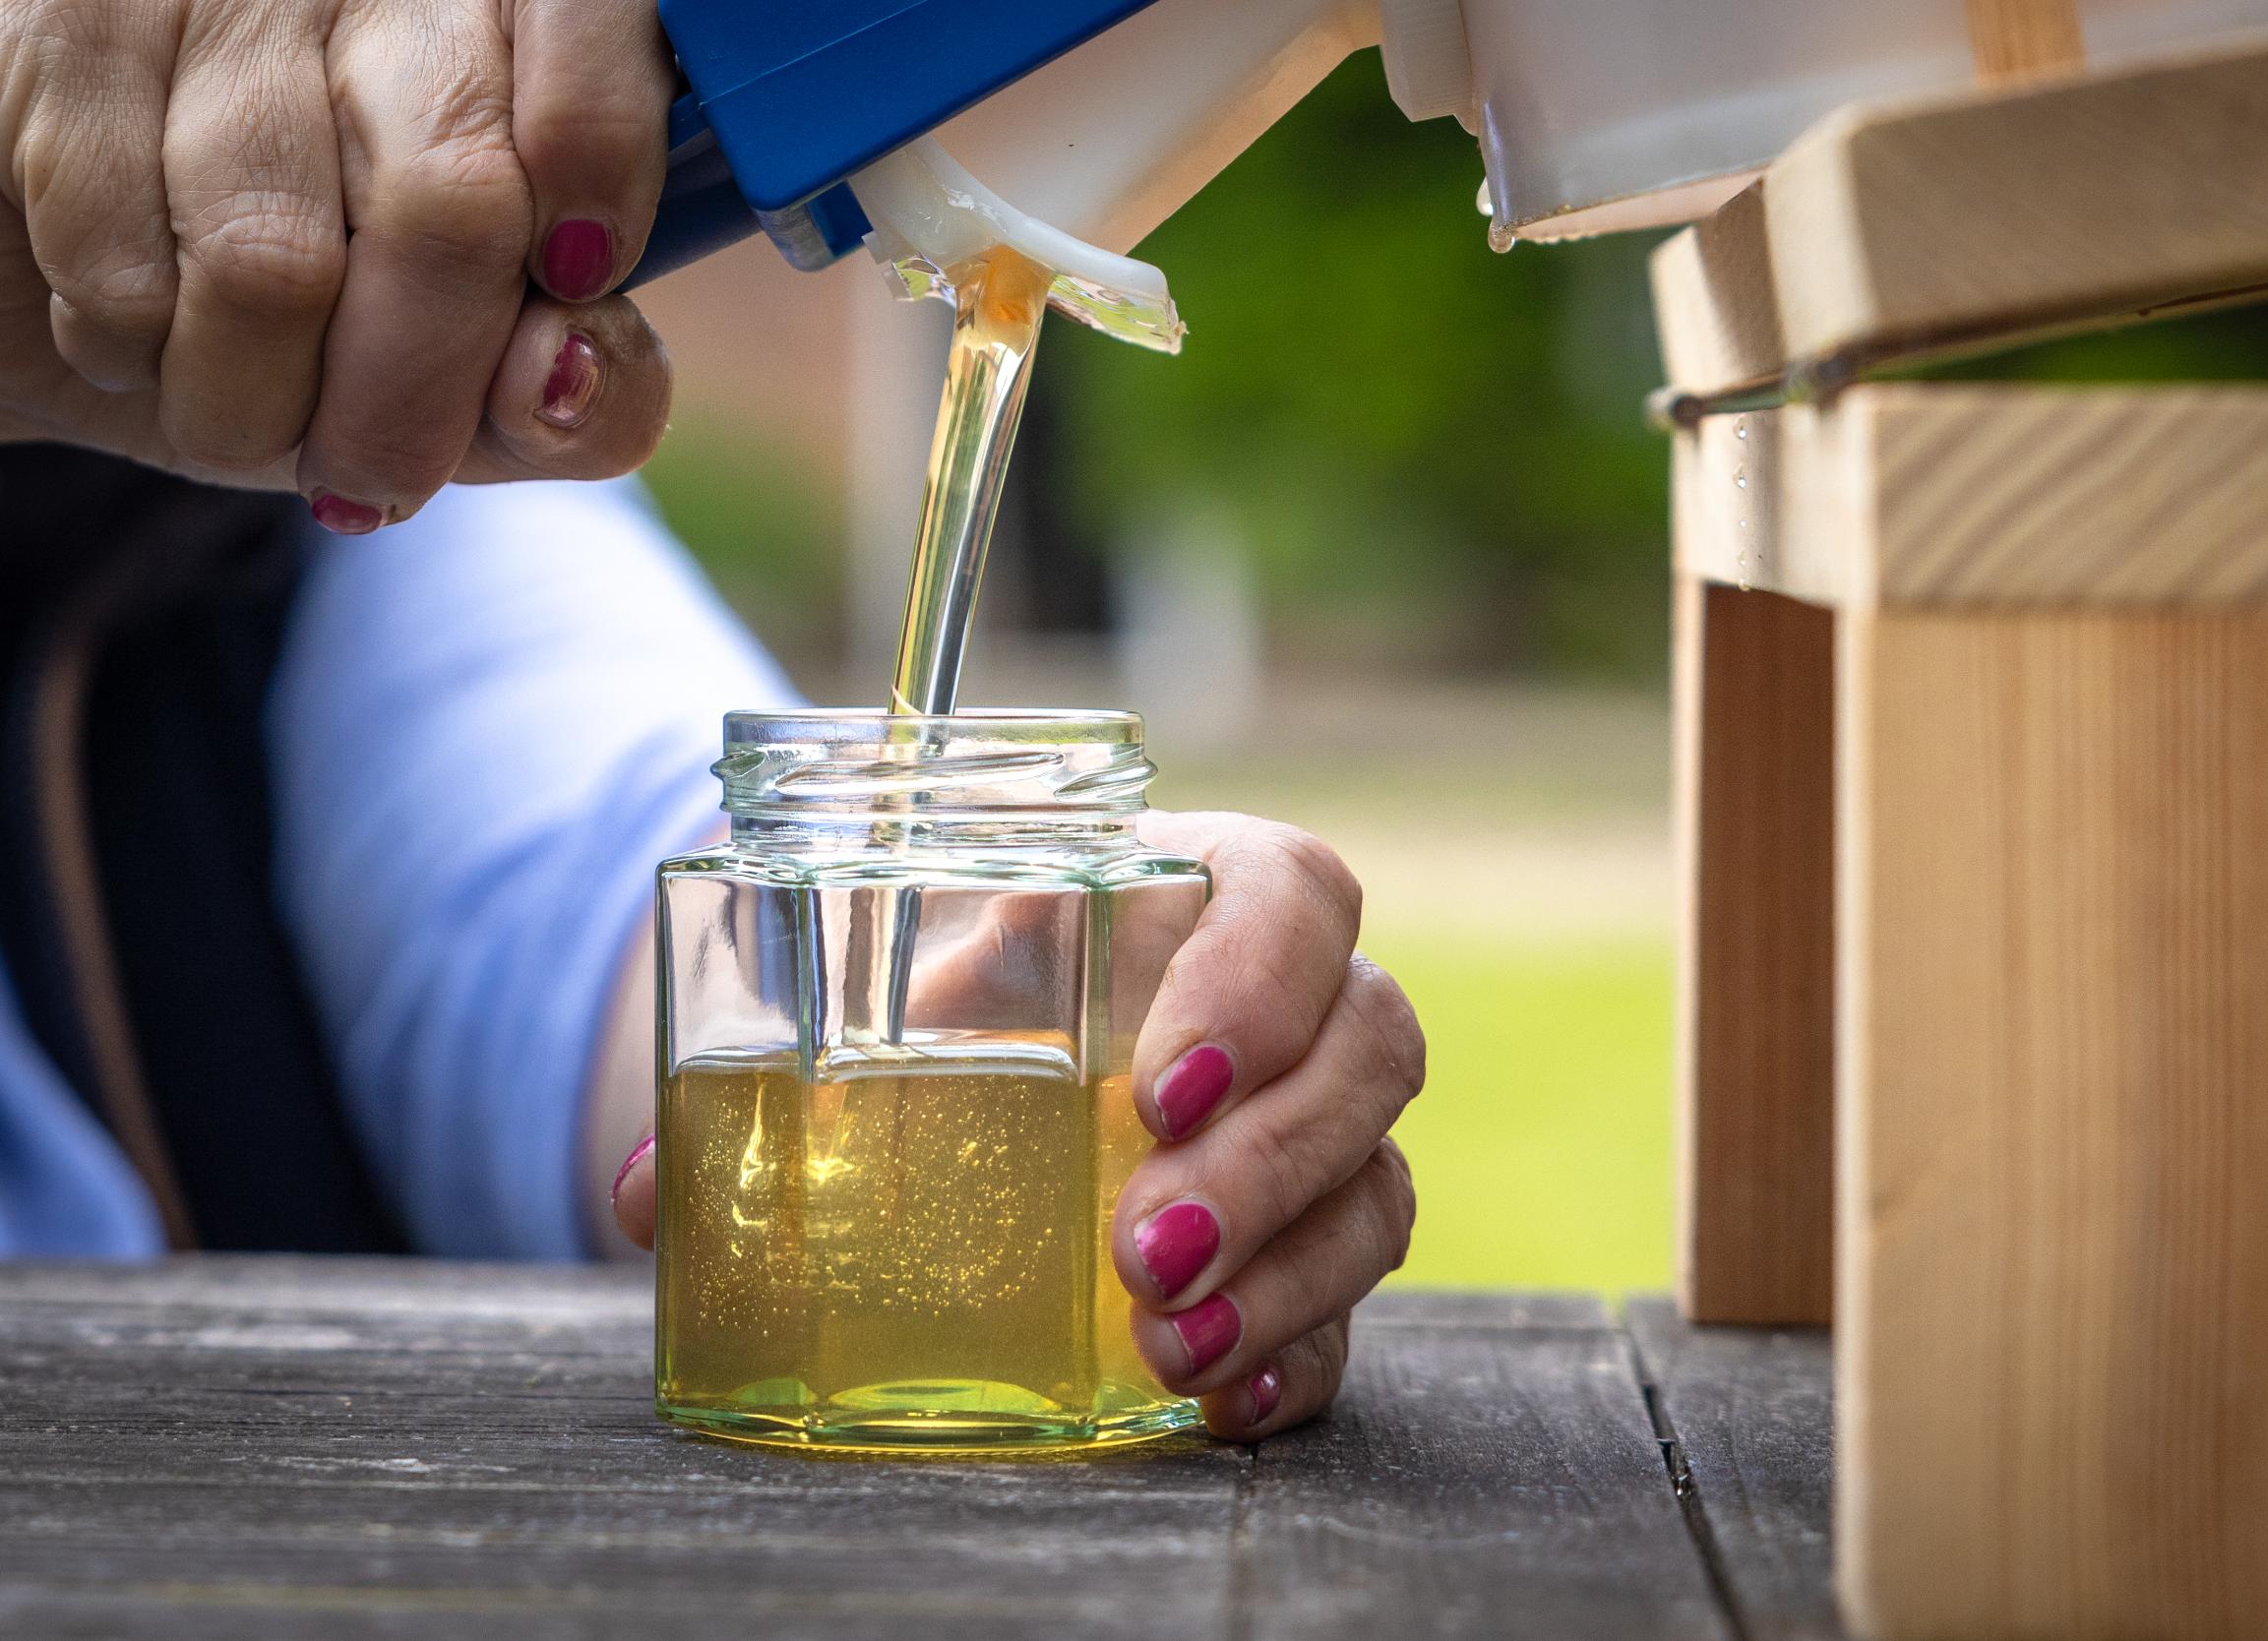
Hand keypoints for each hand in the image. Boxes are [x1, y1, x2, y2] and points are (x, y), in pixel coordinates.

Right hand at [0, 0, 675, 520]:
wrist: (68, 295)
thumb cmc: (314, 337)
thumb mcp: (469, 392)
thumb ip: (573, 401)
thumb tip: (561, 379)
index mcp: (516, 27)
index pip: (596, 24)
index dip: (602, 157)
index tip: (577, 274)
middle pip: (452, 199)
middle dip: (415, 391)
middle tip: (374, 476)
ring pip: (274, 260)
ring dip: (254, 400)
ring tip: (236, 404)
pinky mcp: (68, 25)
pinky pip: (121, 257)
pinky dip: (131, 348)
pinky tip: (132, 329)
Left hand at [608, 813, 1425, 1439]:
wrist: (965, 1063)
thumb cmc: (937, 996)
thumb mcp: (865, 993)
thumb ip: (764, 1073)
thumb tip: (644, 1193)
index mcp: (1191, 894)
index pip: (1295, 892)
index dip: (1258, 978)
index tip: (1155, 1085)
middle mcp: (1281, 1007)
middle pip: (1367, 1045)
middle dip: (1268, 1157)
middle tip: (1139, 1249)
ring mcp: (1308, 1131)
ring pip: (1377, 1180)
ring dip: (1290, 1271)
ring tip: (1171, 1353)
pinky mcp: (1304, 1243)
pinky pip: (1354, 1299)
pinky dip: (1299, 1351)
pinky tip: (1222, 1400)